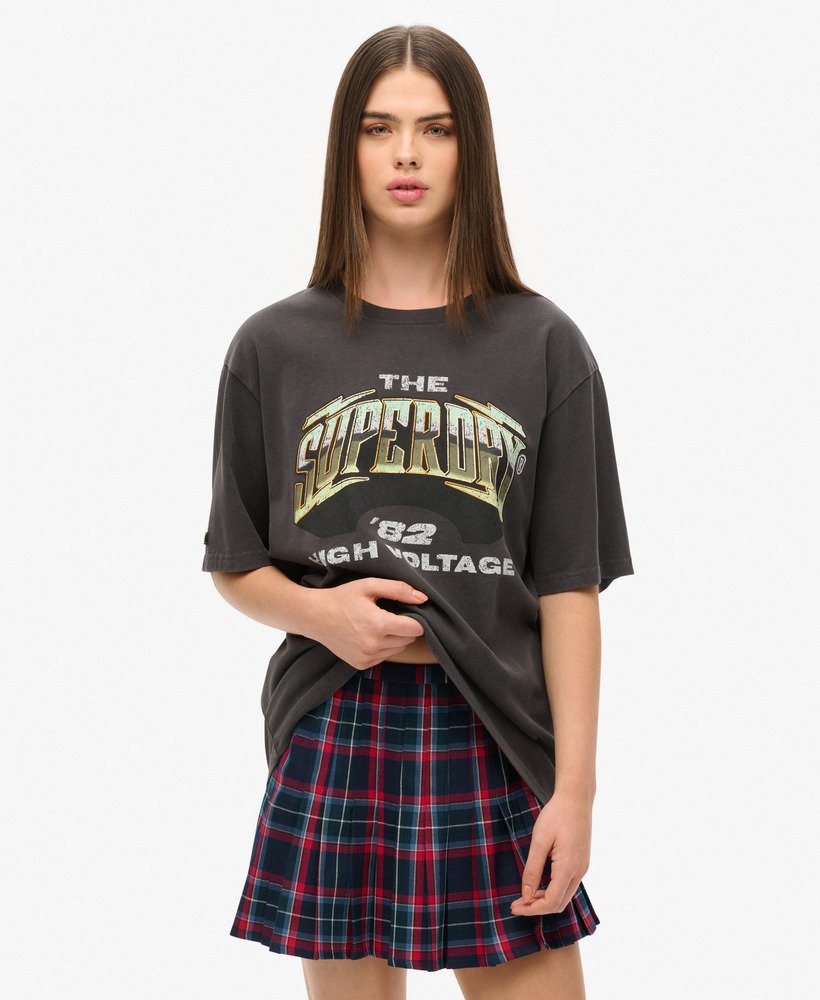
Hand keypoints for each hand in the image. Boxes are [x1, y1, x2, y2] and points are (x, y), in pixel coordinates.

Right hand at [308, 576, 428, 669]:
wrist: (314, 616)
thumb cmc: (342, 598)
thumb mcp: (369, 586)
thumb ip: (398, 589)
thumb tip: (423, 598)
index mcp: (377, 624)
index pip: (415, 629)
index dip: (415, 618)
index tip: (405, 611)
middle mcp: (373, 645)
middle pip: (408, 639)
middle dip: (404, 627)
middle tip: (387, 614)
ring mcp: (366, 657)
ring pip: (398, 649)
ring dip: (394, 638)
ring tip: (376, 624)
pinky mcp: (361, 664)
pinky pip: (385, 657)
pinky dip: (382, 647)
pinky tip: (368, 635)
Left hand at [509, 788, 591, 915]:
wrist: (576, 797)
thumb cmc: (556, 815)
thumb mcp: (539, 840)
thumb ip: (533, 869)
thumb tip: (526, 895)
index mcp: (569, 867)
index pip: (551, 902)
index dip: (532, 909)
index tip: (514, 906)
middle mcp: (579, 871)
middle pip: (559, 904)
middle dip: (537, 908)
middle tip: (516, 904)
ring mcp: (583, 867)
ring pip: (565, 896)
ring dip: (545, 900)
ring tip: (525, 896)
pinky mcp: (582, 862)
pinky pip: (568, 885)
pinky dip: (553, 890)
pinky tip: (539, 884)